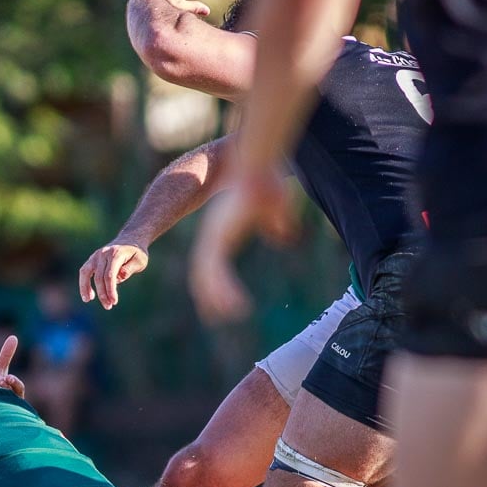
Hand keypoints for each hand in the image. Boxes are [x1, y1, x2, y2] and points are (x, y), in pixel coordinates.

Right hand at [79, 241, 148, 309]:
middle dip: (103, 293)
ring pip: (86, 273)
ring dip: (86, 288)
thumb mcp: (140, 260)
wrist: (130, 240)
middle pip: (99, 277)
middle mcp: (103, 254)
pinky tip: (87, 295)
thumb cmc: (137, 253)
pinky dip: (83, 283)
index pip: (110, 275)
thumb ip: (129, 269)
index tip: (114, 302)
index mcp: (115, 254)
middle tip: (108, 306)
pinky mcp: (92, 259)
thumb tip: (117, 279)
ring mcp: (96, 256)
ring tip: (88, 300)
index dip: (110, 290)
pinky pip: (84, 271)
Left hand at [190, 170, 295, 323]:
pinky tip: (234, 305)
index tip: (216, 298)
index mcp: (222, 230)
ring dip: (215, 297)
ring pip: (205, 276)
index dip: (213, 280)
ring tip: (227, 316)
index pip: (211, 261)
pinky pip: (214, 271)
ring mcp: (213, 236)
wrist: (258, 169)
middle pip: (203, 273)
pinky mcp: (218, 237)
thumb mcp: (276, 209)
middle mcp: (213, 235)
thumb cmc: (268, 182)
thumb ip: (277, 223)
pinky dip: (222, 290)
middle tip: (213, 317)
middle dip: (207, 295)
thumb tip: (283, 235)